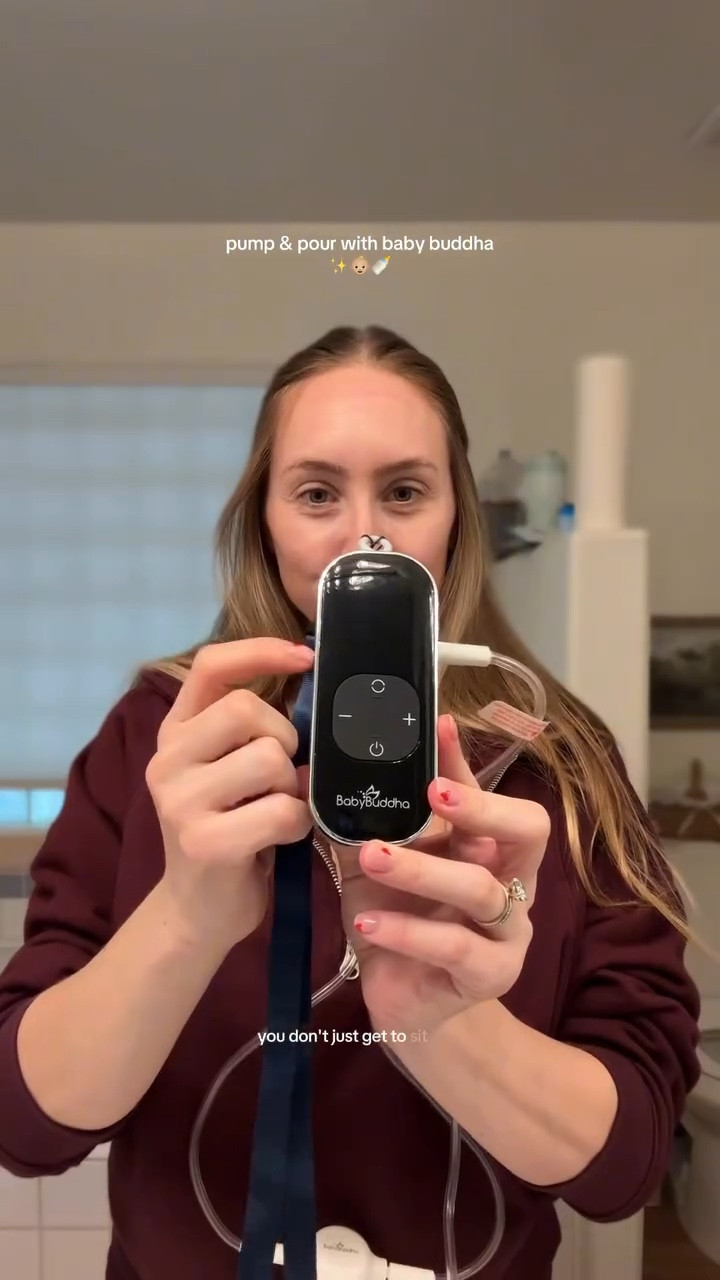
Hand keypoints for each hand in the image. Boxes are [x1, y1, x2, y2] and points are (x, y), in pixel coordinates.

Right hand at [145, 638, 314, 950]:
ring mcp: (179, 802)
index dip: (260, 651)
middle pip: (245, 709)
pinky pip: (281, 810)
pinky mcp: (204, 842)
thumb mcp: (232, 771)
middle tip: (283, 774)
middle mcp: (167, 760)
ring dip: (292, 786)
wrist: (198, 911)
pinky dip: (298, 824)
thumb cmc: (232, 830)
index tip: (305, 656)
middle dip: (283, 738)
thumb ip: (254, 729)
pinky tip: (282, 838)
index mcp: (176, 733)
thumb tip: (316, 681)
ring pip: (269, 759)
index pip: (211, 667)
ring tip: (279, 809)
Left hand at [332, 714, 549, 1034]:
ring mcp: (505, 931)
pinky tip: (368, 924)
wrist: (404, 1002)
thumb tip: (311, 772)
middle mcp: (509, 880)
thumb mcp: (376, 867)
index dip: (463, 760)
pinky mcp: (489, 976)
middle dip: (484, 807)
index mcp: (485, 845)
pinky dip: (410, 932)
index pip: (486, 791)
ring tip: (374, 856)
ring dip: (425, 869)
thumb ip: (360, 824)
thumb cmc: (396, 921)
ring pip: (482, 890)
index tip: (437, 724)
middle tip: (433, 792)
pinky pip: (457, 950)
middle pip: (528, 831)